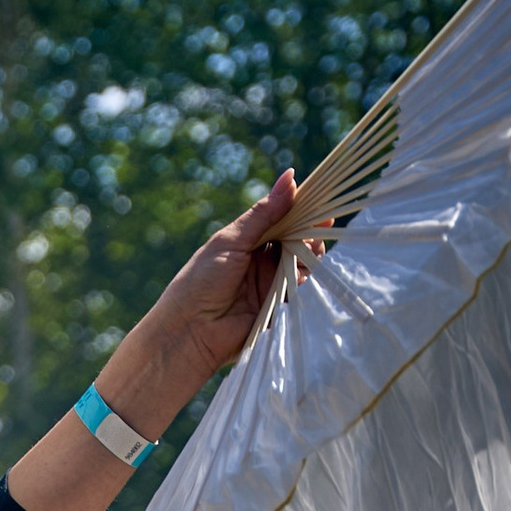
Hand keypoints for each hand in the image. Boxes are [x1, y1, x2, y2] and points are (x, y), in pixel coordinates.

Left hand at [106, 174, 300, 433]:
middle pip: (295, 239)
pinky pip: (297, 288)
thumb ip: (263, 213)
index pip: (280, 219)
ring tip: (306, 250)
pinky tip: (300, 273)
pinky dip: (302, 279)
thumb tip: (290, 177)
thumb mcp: (231, 241)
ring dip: (307, 254)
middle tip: (317, 228)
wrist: (190, 333)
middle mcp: (260, 260)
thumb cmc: (200, 282)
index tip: (321, 202)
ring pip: (300, 263)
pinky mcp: (276, 306)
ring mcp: (269, 283)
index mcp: (247, 240)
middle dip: (309, 232)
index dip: (301, 210)